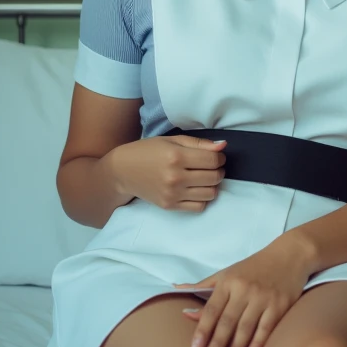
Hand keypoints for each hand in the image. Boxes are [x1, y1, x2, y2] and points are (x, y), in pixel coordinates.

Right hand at [106, 136, 226, 212]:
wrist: (123, 171)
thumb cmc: (148, 151)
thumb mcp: (172, 140)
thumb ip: (199, 143)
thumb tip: (222, 146)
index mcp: (176, 156)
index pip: (213, 161)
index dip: (220, 158)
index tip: (216, 156)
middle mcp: (175, 177)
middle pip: (214, 177)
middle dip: (218, 170)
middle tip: (211, 166)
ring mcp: (172, 194)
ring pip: (210, 194)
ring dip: (213, 185)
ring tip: (204, 178)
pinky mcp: (170, 206)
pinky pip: (199, 207)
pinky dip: (203, 198)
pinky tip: (196, 189)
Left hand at [173, 238, 313, 346]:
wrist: (289, 255)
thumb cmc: (254, 267)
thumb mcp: (228, 272)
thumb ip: (204, 286)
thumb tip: (176, 290)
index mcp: (229, 281)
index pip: (212, 308)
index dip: (203, 329)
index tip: (196, 346)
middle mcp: (245, 289)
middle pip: (228, 321)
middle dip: (217, 343)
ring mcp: (264, 298)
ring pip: (246, 328)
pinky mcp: (280, 305)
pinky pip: (266, 328)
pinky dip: (257, 343)